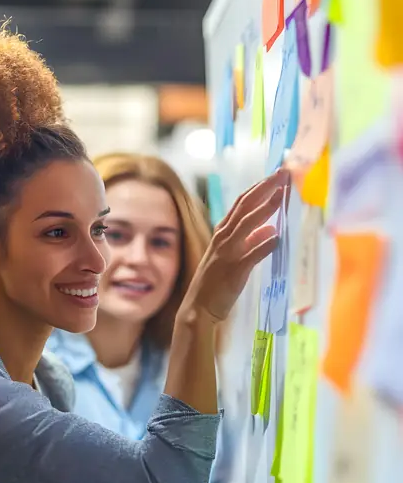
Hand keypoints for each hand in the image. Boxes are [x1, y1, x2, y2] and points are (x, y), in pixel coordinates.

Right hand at [181, 168, 289, 323]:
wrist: (199, 309)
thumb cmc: (216, 284)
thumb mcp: (235, 258)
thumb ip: (251, 243)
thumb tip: (270, 230)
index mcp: (222, 233)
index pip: (242, 203)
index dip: (260, 188)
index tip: (277, 176)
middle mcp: (223, 239)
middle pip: (245, 207)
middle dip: (264, 188)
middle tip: (282, 173)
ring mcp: (227, 253)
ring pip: (246, 225)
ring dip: (264, 208)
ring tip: (281, 194)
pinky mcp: (234, 271)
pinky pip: (251, 254)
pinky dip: (263, 244)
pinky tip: (277, 236)